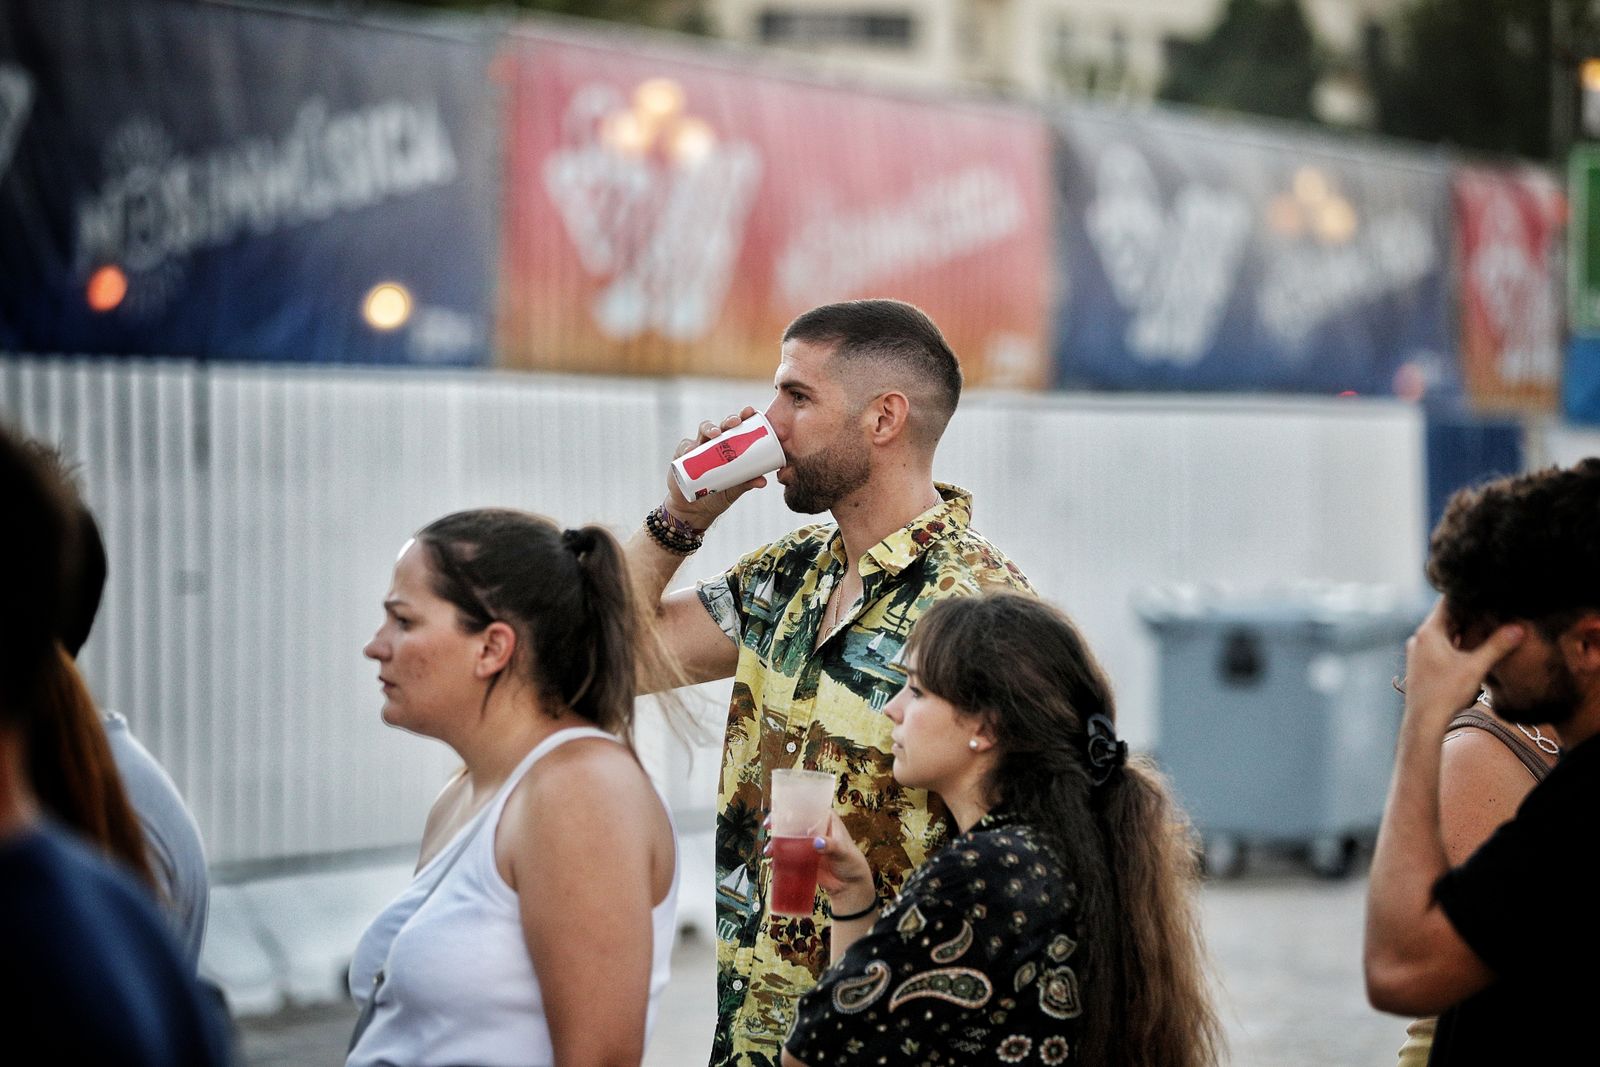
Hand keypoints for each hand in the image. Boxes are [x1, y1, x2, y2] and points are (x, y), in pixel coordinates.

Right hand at [663, 406, 769, 530]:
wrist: (696, 510)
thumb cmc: (718, 495)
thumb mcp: (734, 489)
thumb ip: (747, 483)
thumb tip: (763, 481)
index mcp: (729, 447)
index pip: (737, 428)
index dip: (743, 417)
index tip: (750, 411)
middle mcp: (714, 444)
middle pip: (722, 426)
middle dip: (728, 421)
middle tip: (735, 422)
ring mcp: (698, 448)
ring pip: (703, 431)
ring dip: (709, 429)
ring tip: (715, 434)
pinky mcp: (682, 457)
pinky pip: (684, 447)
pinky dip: (687, 447)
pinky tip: (691, 450)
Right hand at [766, 812, 874, 914]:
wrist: (849, 885)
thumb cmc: (851, 862)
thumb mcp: (843, 852)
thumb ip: (832, 846)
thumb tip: (817, 842)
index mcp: (825, 820)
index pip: (806, 807)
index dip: (790, 807)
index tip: (778, 812)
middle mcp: (814, 829)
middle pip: (792, 822)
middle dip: (778, 824)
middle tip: (768, 828)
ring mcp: (807, 844)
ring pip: (787, 839)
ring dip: (776, 843)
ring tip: (769, 852)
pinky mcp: (802, 859)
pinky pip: (787, 856)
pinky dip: (779, 858)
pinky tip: (772, 864)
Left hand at [1402, 600, 1523, 727]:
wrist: (1424, 722)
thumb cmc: (1446, 693)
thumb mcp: (1476, 667)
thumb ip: (1497, 646)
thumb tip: (1519, 628)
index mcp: (1429, 632)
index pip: (1448, 602)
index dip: (1467, 597)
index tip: (1486, 593)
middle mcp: (1419, 638)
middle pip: (1447, 618)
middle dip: (1469, 615)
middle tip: (1492, 609)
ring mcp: (1418, 652)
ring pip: (1444, 634)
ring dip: (1464, 631)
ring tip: (1486, 627)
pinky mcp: (1422, 665)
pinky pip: (1441, 646)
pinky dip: (1456, 644)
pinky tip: (1472, 650)